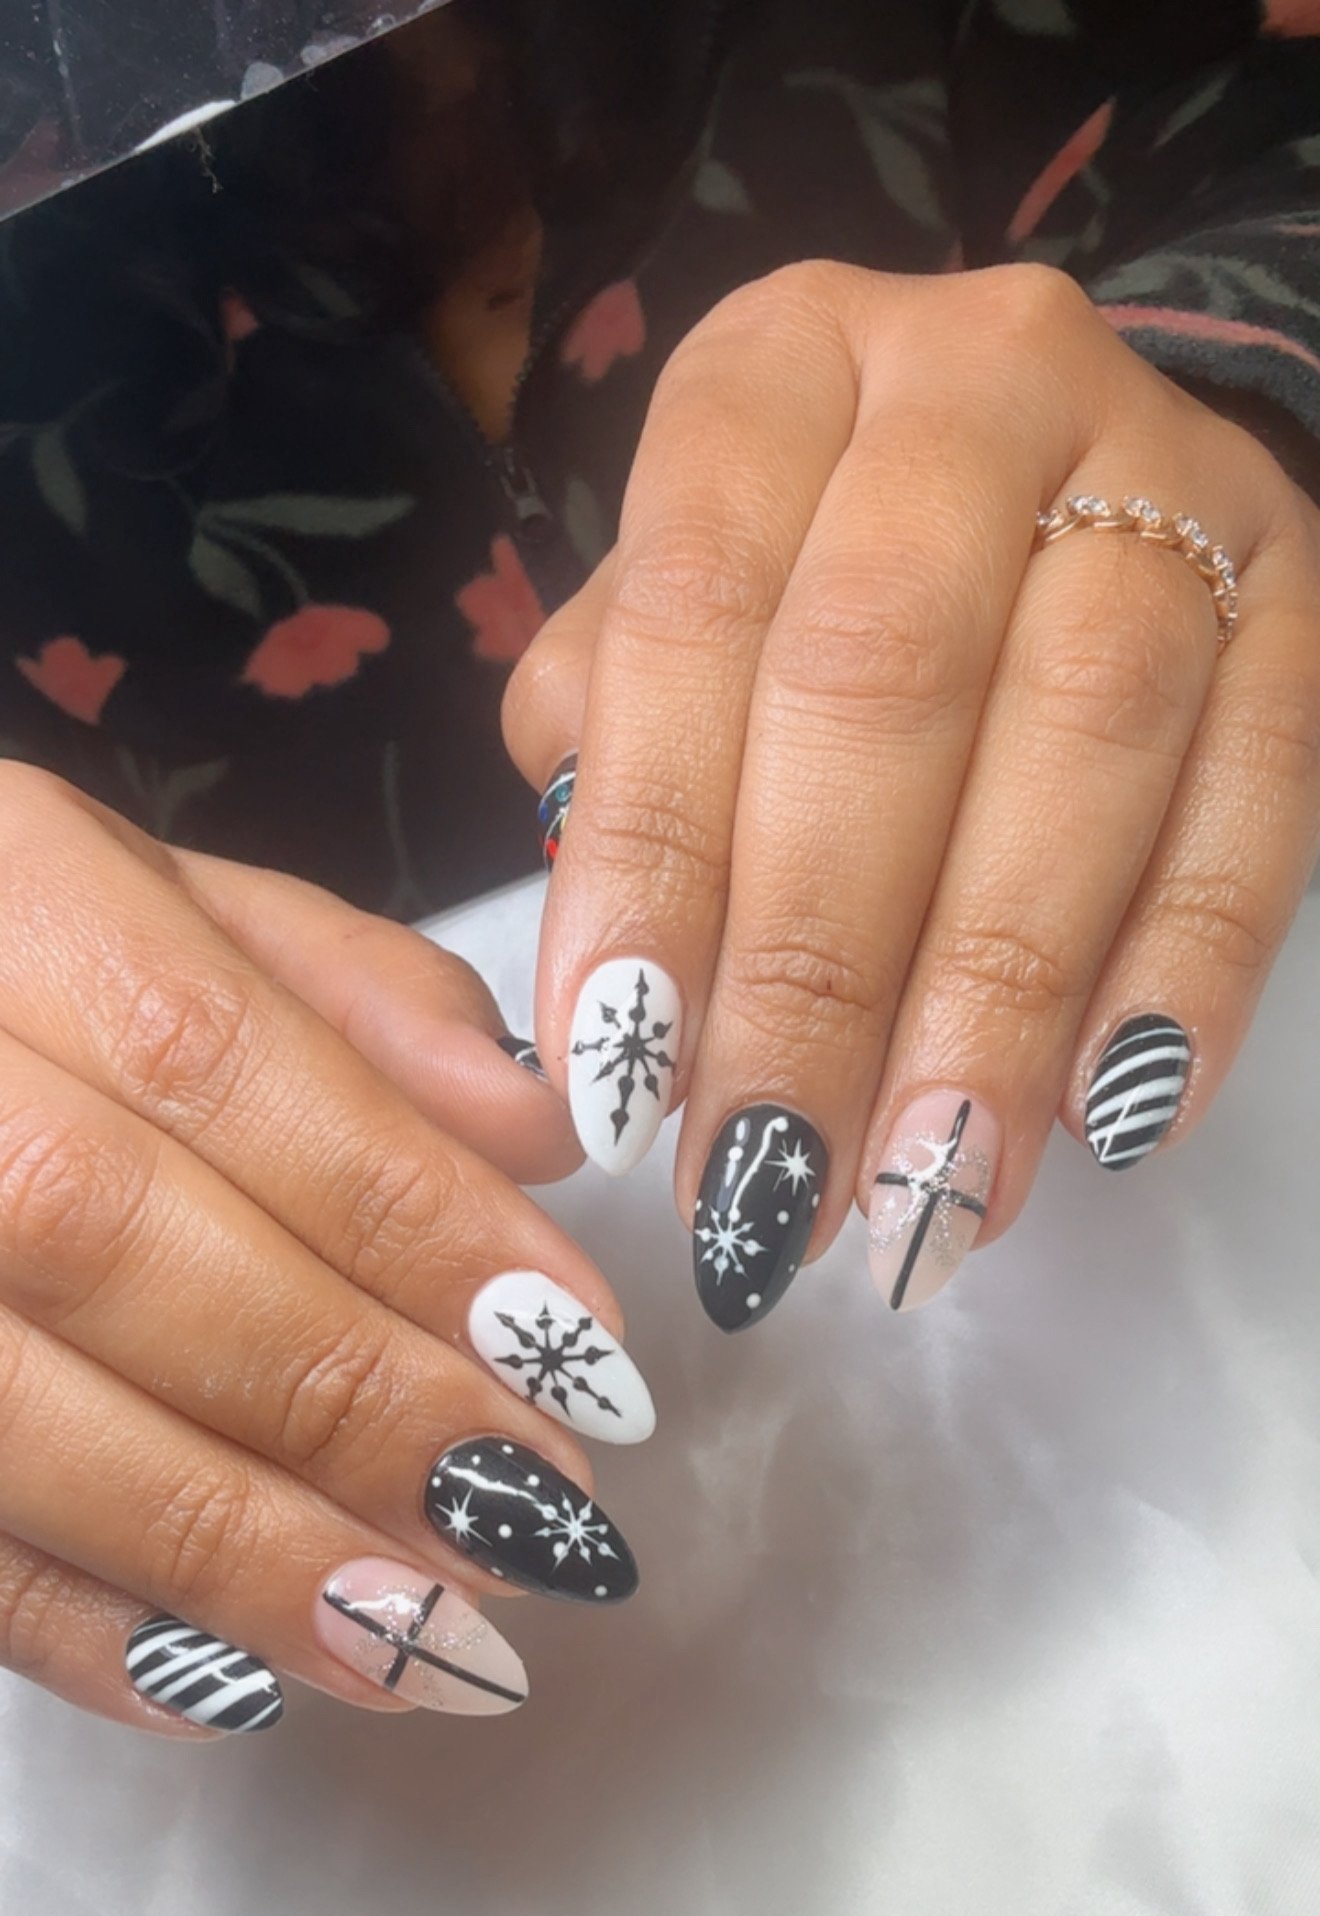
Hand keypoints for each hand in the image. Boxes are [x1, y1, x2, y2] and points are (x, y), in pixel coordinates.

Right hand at [0, 772, 652, 1737]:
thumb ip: (360, 1000)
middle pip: (110, 1244)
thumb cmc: (41, 973)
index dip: (404, 1214)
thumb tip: (545, 1130)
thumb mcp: (187, 911)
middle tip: (530, 1511)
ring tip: (436, 1637)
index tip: (567, 1343)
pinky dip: (83, 1629)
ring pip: (12, 1413)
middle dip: (347, 1397)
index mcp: (6, 900)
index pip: (212, 1060)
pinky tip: (247, 1683)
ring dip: (241, 1548)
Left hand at [505, 260, 1319, 1324]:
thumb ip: (616, 766)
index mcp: (779, 368)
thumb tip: (609, 1021)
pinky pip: (1263, 787)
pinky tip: (1109, 1118)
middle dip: (819, 968)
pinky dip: (1187, 967)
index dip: (651, 859)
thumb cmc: (812, 590)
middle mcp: (978, 377)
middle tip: (770, 1183)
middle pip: (887, 679)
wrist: (1062, 475)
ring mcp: (1166, 468)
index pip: (693, 614)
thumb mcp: (675, 628)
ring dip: (998, 999)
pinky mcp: (1300, 590)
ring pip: (1085, 733)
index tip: (615, 1075)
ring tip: (927, 1194)